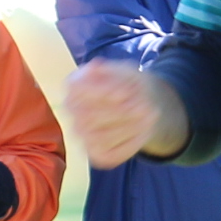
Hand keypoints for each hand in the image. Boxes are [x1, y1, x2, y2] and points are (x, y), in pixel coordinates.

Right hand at [68, 63, 187, 166]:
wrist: (141, 106)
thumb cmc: (130, 86)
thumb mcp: (128, 72)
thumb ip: (113, 71)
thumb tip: (95, 66)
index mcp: (73, 86)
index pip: (76, 90)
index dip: (101, 92)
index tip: (126, 92)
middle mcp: (71, 111)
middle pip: (89, 116)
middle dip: (121, 112)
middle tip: (144, 106)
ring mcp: (81, 134)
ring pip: (100, 137)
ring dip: (130, 127)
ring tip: (149, 117)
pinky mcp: (96, 154)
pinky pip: (112, 154)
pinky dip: (132, 143)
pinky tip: (143, 132)